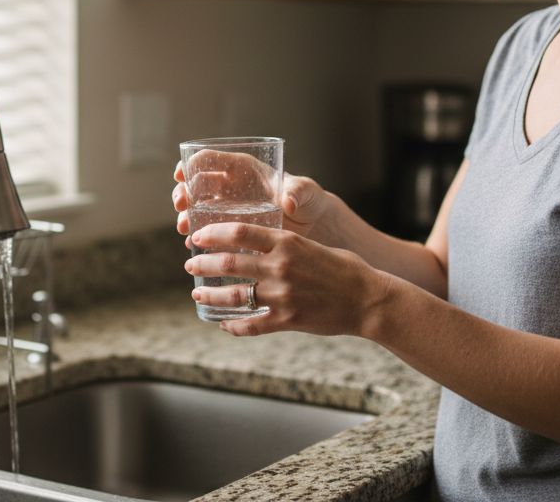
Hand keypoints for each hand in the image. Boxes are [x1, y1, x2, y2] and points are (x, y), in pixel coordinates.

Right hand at [172, 160, 333, 241]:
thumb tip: (288, 200)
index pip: (210, 159)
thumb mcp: (305, 192)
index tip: (180, 174)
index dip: (191, 163)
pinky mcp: (229, 228)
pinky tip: (193, 245)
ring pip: (196, 208)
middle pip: (196, 184)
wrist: (309, 225)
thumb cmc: (307, 200)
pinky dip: (197, 236)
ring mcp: (227, 208)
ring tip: (184, 228)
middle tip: (180, 205)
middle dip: (183, 192)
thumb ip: (298, 192)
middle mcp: (230, 186)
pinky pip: (207, 230)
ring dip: (185, 216)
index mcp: (243, 168)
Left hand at [183, 221, 389, 337]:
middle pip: (229, 263)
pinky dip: (234, 326)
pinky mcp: (287, 320)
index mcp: (287, 243)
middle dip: (203, 264)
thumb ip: (287, 245)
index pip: (239, 233)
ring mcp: (282, 296)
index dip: (213, 234)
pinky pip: (252, 325)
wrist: (369, 300)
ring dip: (210, 296)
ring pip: (235, 296)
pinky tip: (224, 325)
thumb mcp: (315, 245)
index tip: (198, 237)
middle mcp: (280, 267)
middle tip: (191, 265)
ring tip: (197, 295)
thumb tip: (262, 243)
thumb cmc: (346, 269)